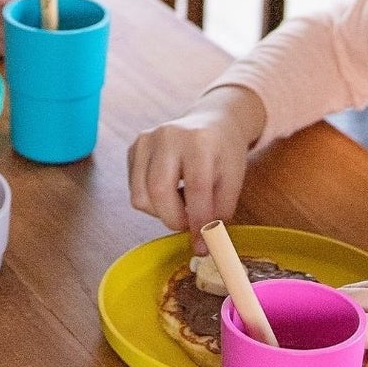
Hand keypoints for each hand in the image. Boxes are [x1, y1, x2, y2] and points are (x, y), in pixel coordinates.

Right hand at [127, 85, 266, 233]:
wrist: (212, 120)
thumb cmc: (224, 153)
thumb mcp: (233, 181)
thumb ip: (219, 213)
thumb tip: (203, 246)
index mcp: (199, 140)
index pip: (196, 188)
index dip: (199, 222)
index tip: (203, 246)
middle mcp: (168, 135)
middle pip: (158, 191)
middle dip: (174, 219)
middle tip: (189, 224)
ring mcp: (146, 139)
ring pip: (141, 196)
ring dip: (161, 212)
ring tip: (181, 202)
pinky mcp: (134, 147)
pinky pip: (134, 190)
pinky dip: (152, 201)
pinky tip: (169, 190)